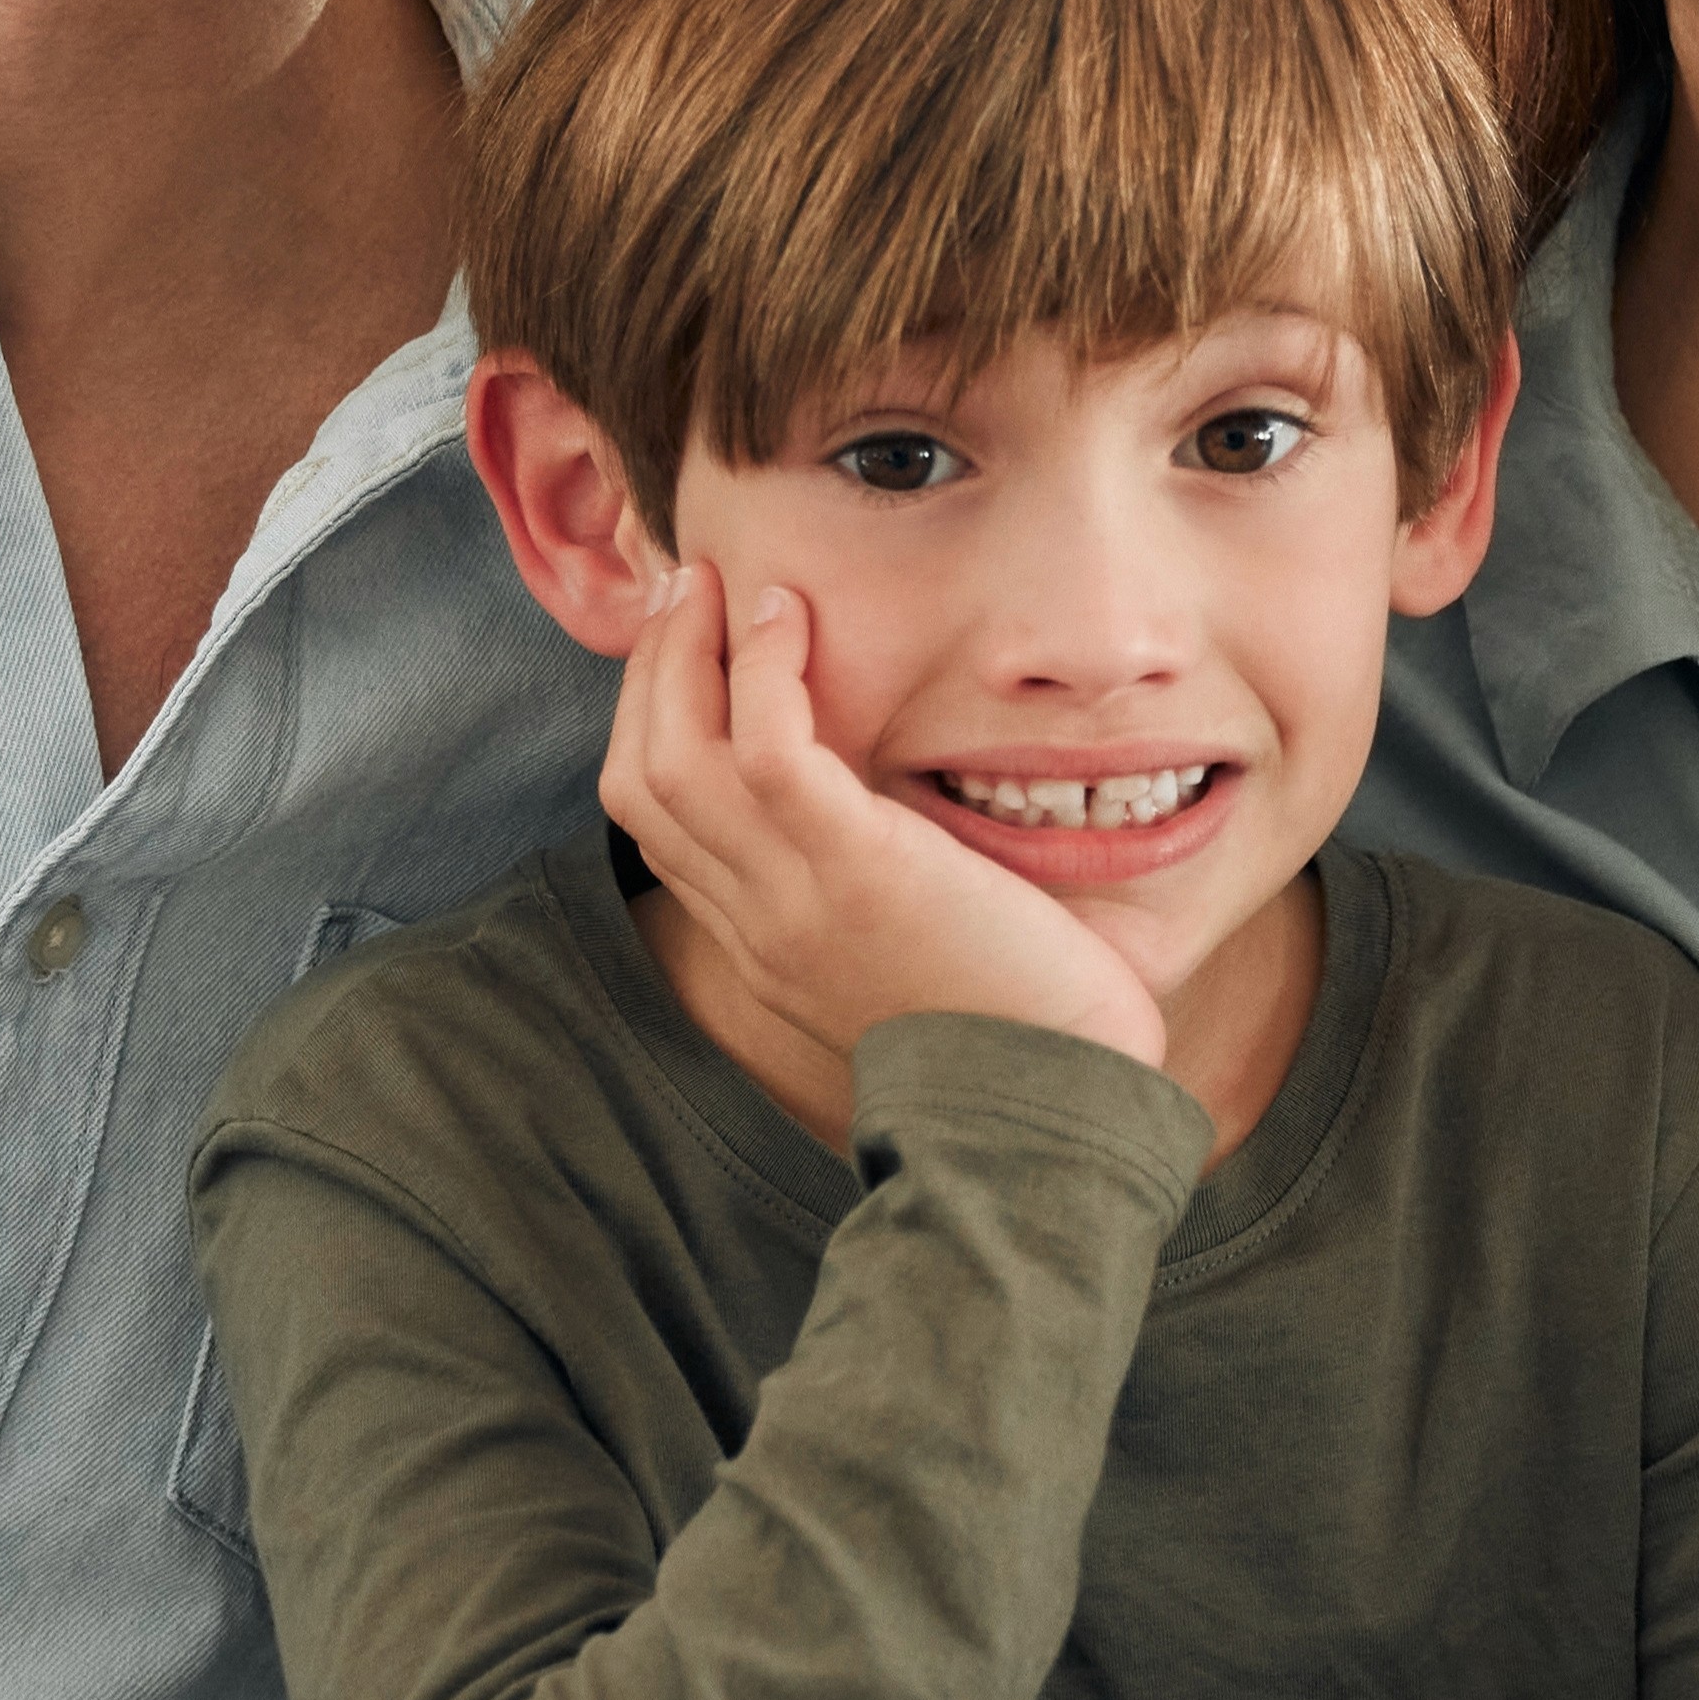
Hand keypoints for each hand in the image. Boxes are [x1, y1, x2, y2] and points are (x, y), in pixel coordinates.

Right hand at [603, 559, 1163, 1080]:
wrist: (1056, 1117)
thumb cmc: (1023, 1042)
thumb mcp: (918, 967)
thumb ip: (879, 905)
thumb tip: (903, 835)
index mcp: (766, 951)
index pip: (663, 828)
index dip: (659, 729)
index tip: (692, 657)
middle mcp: (755, 927)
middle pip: (642, 782)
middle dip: (650, 675)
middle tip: (685, 592)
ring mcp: (792, 900)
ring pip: (674, 756)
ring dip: (686, 651)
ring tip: (718, 582)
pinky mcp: (854, 870)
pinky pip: (765, 748)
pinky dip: (761, 669)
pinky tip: (788, 616)